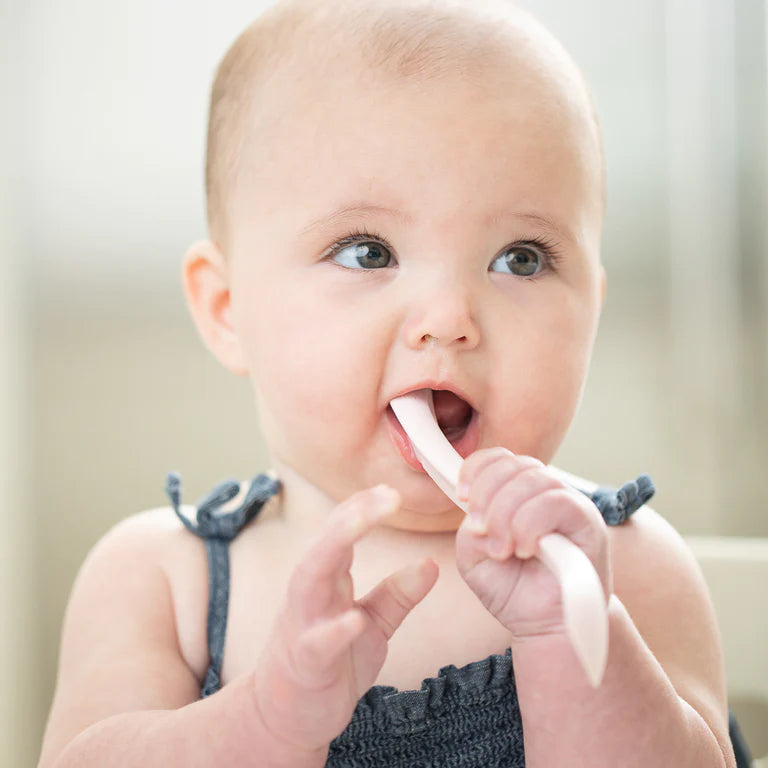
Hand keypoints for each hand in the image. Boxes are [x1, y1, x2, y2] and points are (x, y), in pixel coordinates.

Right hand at [251, 485, 438, 756]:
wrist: (287, 717)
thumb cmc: (329, 664)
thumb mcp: (371, 625)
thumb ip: (396, 595)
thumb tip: (430, 565)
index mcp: (327, 580)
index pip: (343, 531)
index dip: (366, 507)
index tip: (394, 490)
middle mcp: (311, 593)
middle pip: (328, 542)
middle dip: (354, 514)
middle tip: (387, 494)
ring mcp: (304, 625)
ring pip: (311, 577)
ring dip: (335, 546)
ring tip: (361, 522)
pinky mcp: (306, 663)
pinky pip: (318, 642)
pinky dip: (335, 630)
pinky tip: (355, 619)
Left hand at [455, 448, 611, 639]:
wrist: (547, 628)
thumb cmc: (514, 590)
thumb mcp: (475, 556)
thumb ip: (471, 527)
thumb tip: (478, 510)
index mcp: (518, 493)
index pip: (500, 458)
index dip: (477, 469)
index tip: (462, 496)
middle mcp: (546, 492)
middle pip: (513, 465)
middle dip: (487, 496)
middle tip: (481, 531)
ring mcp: (570, 503)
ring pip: (533, 480)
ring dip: (506, 514)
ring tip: (503, 549)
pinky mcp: (589, 521)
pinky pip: (557, 502)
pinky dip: (530, 524)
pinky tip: (524, 549)